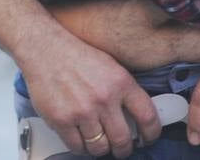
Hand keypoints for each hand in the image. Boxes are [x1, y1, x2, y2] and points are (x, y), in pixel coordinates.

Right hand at [21, 33, 161, 157]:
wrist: (47, 50)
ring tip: (100, 143)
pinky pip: (77, 147)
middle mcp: (104, 98)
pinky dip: (81, 148)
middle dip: (124, 149)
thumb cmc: (78, 56)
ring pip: (99, 147)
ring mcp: (82, 111)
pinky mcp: (62, 120)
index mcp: (121, 82)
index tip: (149, 137)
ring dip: (102, 149)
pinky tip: (83, 140)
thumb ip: (125, 90)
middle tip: (122, 148)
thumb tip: (137, 114)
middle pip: (122, 139)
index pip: (147, 116)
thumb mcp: (112, 66)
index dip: (152, 133)